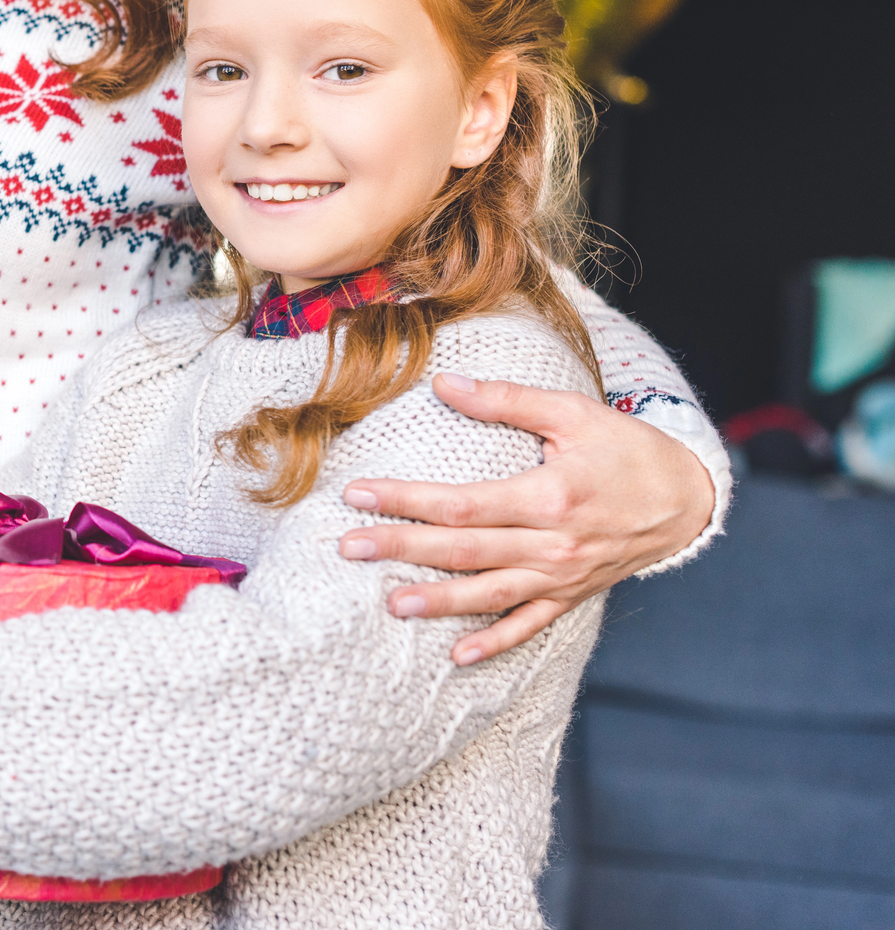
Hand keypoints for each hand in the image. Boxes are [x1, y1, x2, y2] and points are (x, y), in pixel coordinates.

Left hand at [338, 372, 713, 665]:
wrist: (689, 498)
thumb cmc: (626, 450)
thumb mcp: (572, 412)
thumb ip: (506, 399)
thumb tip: (443, 383)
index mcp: (548, 496)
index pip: (461, 502)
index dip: (406, 499)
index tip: (358, 494)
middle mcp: (553, 543)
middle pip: (464, 549)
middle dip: (402, 548)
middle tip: (348, 548)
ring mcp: (562, 575)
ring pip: (490, 594)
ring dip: (439, 602)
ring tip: (391, 604)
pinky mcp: (573, 595)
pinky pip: (530, 625)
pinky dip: (495, 642)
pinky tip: (457, 655)